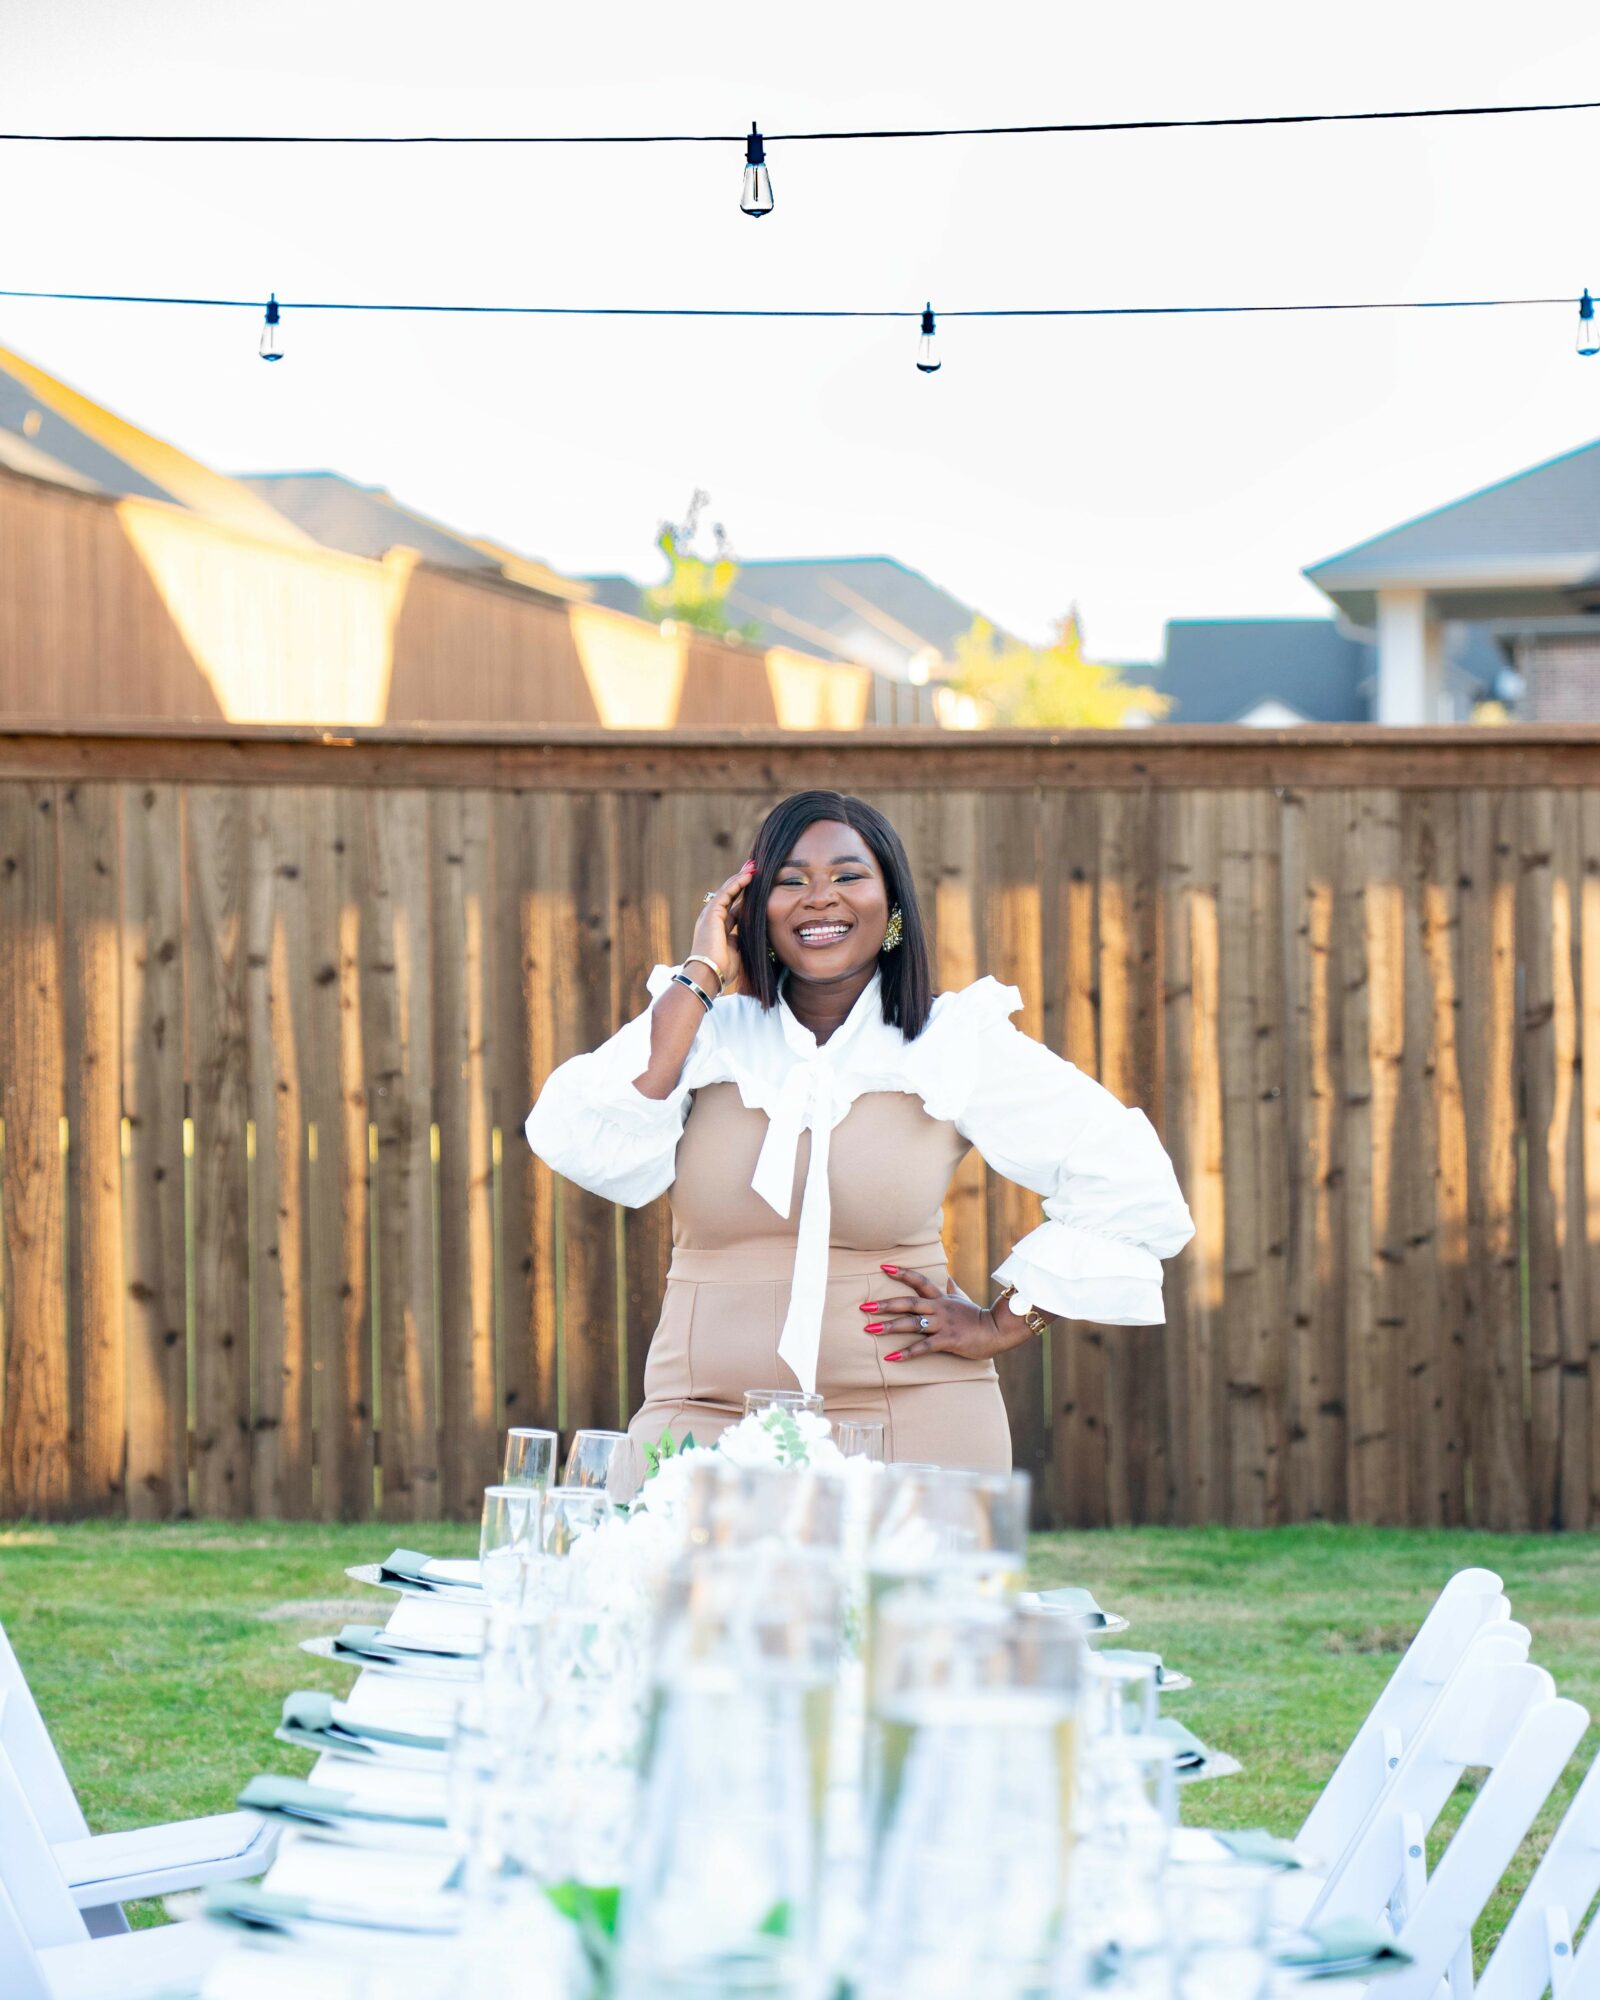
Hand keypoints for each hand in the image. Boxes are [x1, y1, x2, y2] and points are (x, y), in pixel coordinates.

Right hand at [688, 859, 753, 993]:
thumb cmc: (723, 968)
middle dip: (742, 881)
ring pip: (727, 890)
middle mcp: (712, 919)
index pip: (734, 907)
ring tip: (753, 866)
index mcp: (719, 928)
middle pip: (730, 894)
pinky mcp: (711, 913)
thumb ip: (742, 937)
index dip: (745, 896)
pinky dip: (737, 883)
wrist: (708, 975)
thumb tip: (752, 930)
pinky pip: (726, 893)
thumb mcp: (737, 949)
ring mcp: (710, 915)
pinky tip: (748, 875)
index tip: (756, 886)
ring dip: (741, 877)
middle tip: (754, 869)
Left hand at [860, 1265, 1037, 1364]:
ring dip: (889, 1326)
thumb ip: (953, 1289)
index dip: (902, 1273)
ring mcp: (942, 1324)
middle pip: (908, 1303)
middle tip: (864, 1305)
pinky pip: (924, 1347)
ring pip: (912, 1323)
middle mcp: (939, 1309)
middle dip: (885, 1304)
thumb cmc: (977, 1316)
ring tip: (869, 1329)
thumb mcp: (963, 1299)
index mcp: (941, 1298)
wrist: (996, 1331)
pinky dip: (907, 1352)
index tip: (883, 1267)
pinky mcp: (947, 1340)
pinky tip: (891, 1357)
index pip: (919, 1281)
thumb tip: (948, 1277)